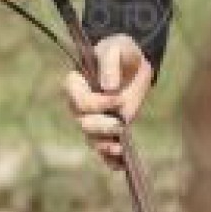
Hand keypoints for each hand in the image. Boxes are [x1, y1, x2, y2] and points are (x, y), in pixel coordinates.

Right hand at [63, 34, 155, 168]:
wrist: (134, 63)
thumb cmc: (121, 51)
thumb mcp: (118, 47)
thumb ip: (110, 62)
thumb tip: (108, 87)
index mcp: (76, 83)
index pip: (79, 101)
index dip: (97, 104)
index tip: (117, 97)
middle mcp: (79, 104)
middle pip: (83, 124)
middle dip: (102, 126)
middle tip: (120, 123)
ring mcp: (92, 119)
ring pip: (91, 139)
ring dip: (105, 145)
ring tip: (120, 146)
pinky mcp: (107, 130)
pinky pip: (103, 151)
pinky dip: (110, 160)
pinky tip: (121, 165)